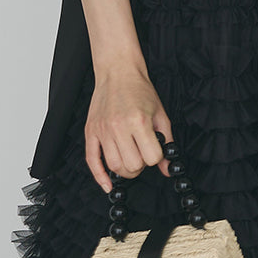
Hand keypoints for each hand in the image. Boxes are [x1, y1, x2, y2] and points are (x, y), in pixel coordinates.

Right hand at [84, 66, 174, 192]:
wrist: (118, 73)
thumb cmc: (140, 91)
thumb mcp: (160, 114)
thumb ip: (166, 141)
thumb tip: (167, 168)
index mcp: (138, 122)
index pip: (151, 158)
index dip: (155, 157)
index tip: (154, 150)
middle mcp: (119, 127)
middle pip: (132, 165)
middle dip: (141, 166)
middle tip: (142, 155)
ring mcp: (102, 130)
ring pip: (114, 166)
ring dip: (125, 170)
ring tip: (130, 160)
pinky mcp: (90, 131)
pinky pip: (92, 161)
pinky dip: (99, 176)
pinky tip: (107, 184)